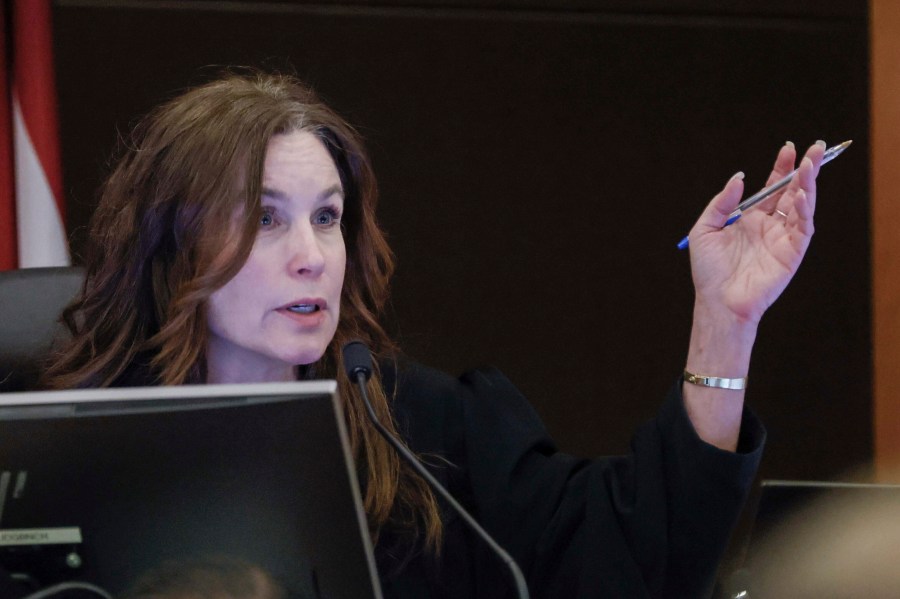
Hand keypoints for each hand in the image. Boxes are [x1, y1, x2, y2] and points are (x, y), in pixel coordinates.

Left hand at [681, 141, 825, 450]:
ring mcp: (782, 238)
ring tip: (811, 164)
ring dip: (808, 184)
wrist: (716, 301)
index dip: (780, 167)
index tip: (787, 147)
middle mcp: (769, 225)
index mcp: (750, 218)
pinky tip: (802, 194)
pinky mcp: (792, 253)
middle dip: (804, 169)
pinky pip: (803, 227)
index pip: (771, 187)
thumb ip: (723, 202)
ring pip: (802, 205)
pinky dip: (804, 209)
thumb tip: (740, 177)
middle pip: (792, 191)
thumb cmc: (708, 270)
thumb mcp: (706, 228)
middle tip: (816, 147)